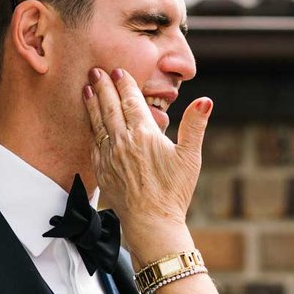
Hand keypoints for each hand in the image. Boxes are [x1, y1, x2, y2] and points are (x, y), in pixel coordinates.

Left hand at [83, 67, 211, 260]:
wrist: (152, 223)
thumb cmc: (173, 192)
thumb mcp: (189, 157)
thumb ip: (194, 126)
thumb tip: (205, 101)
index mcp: (144, 133)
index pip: (131, 100)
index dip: (124, 83)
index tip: (118, 71)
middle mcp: (123, 140)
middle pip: (110, 106)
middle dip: (103, 86)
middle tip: (96, 71)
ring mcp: (109, 155)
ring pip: (98, 121)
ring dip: (92, 102)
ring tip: (87, 88)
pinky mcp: (102, 169)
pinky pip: (94, 141)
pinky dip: (91, 126)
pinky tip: (90, 120)